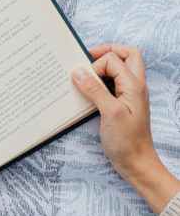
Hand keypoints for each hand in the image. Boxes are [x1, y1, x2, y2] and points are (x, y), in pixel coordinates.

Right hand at [72, 43, 179, 213]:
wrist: (136, 163)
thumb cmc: (127, 141)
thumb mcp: (109, 112)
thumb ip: (94, 90)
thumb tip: (79, 71)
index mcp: (134, 85)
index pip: (114, 59)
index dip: (97, 65)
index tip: (85, 80)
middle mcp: (134, 86)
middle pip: (126, 55)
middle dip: (107, 52)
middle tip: (88, 59)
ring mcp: (130, 95)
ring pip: (121, 68)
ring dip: (104, 67)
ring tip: (87, 74)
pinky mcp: (123, 104)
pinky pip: (114, 84)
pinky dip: (101, 82)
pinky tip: (89, 91)